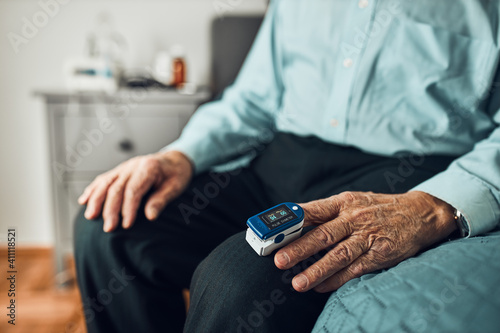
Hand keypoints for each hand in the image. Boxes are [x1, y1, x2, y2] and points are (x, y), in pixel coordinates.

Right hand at [78, 150, 192, 231]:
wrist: (175, 160)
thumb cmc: (176, 174)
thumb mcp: (176, 187)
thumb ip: (162, 200)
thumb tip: (150, 216)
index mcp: (148, 168)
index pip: (133, 190)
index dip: (128, 208)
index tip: (126, 225)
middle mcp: (133, 166)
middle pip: (116, 188)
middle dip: (110, 209)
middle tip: (109, 228)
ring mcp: (124, 167)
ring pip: (105, 183)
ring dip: (96, 200)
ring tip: (90, 216)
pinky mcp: (119, 170)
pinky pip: (103, 179)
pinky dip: (92, 190)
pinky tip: (84, 200)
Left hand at [274, 191, 457, 292]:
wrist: (420, 214)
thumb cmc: (378, 208)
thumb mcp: (352, 201)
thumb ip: (326, 212)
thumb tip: (295, 224)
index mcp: (343, 203)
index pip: (313, 211)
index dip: (292, 222)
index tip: (273, 231)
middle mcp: (354, 218)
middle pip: (323, 235)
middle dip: (299, 249)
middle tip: (279, 260)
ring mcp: (368, 237)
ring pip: (338, 255)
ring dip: (316, 270)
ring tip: (297, 283)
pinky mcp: (380, 254)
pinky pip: (355, 269)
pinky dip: (337, 279)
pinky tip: (320, 286)